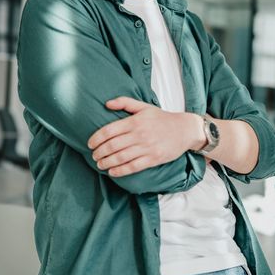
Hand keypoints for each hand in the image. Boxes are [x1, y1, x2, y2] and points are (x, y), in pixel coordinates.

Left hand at [87, 96, 204, 176]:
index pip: (110, 130)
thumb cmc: (161, 118)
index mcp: (135, 121)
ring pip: (121, 157)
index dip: (96, 138)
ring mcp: (147, 148)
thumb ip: (124, 102)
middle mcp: (140, 134)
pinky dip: (120, 171)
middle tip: (93, 155)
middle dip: (99, 152)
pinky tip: (112, 171)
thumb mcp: (143, 106)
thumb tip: (107, 103)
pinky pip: (133, 167)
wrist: (184, 129)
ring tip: (99, 164)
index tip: (90, 144)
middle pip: (113, 145)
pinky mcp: (154, 159)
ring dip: (107, 162)